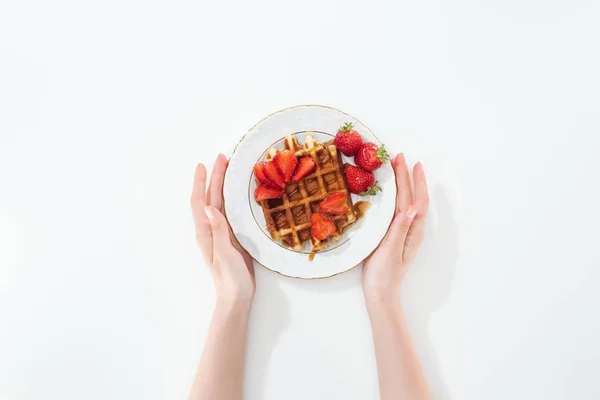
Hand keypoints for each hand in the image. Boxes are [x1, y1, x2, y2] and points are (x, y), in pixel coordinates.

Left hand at [191, 154, 254, 305]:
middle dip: (214, 177)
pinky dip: (231, 199)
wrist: (236, 297)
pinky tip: (237, 195)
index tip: (205, 163)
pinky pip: (228, 212)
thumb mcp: (225, 254)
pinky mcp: (231, 237)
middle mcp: (210, 229)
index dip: (203, 182)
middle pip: (210, 197)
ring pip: (219, 203)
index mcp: (206, 231)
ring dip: (221, 185)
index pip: (201, 201)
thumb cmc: (230, 278)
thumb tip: (209, 207)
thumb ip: (218, 230)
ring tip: (228, 169)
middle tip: (222, 157)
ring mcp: (220, 233)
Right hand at [362, 153, 428, 305]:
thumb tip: (410, 207)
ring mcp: (401, 231)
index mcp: (411, 230)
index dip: (413, 180)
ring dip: (402, 184)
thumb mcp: (391, 251)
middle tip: (399, 157)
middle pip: (410, 197)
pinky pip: (395, 210)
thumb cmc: (385, 274)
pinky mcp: (392, 235)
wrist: (380, 294)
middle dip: (407, 176)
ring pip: (404, 202)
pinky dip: (394, 196)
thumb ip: (400, 229)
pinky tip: (388, 192)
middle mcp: (409, 228)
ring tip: (396, 169)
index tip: (409, 162)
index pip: (414, 199)